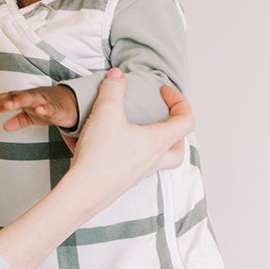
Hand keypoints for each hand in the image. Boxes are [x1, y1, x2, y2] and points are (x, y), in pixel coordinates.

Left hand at [0, 84, 78, 131]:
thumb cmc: (50, 106)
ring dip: (18, 101)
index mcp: (25, 98)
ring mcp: (44, 101)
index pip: (8, 98)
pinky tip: (38, 110)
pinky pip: (50, 108)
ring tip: (8, 105)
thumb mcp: (33, 115)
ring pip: (30, 99)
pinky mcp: (56, 108)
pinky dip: (44, 108)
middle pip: (15, 98)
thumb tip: (4, 126)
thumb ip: (19, 119)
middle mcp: (33, 97)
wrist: (73, 103)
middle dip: (2, 102)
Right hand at [66, 69, 192, 210]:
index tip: (163, 92)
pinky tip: (114, 145)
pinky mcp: (124, 181)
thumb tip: (117, 76)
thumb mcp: (105, 112)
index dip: (180, 101)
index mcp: (157, 142)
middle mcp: (153, 160)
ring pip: (161, 160)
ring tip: (139, 131)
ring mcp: (139, 173)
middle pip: (179, 147)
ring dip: (157, 144)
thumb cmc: (99, 157)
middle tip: (161, 117)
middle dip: (175, 129)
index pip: (186, 121)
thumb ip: (113, 89)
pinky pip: (138, 166)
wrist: (83, 192)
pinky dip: (134, 154)